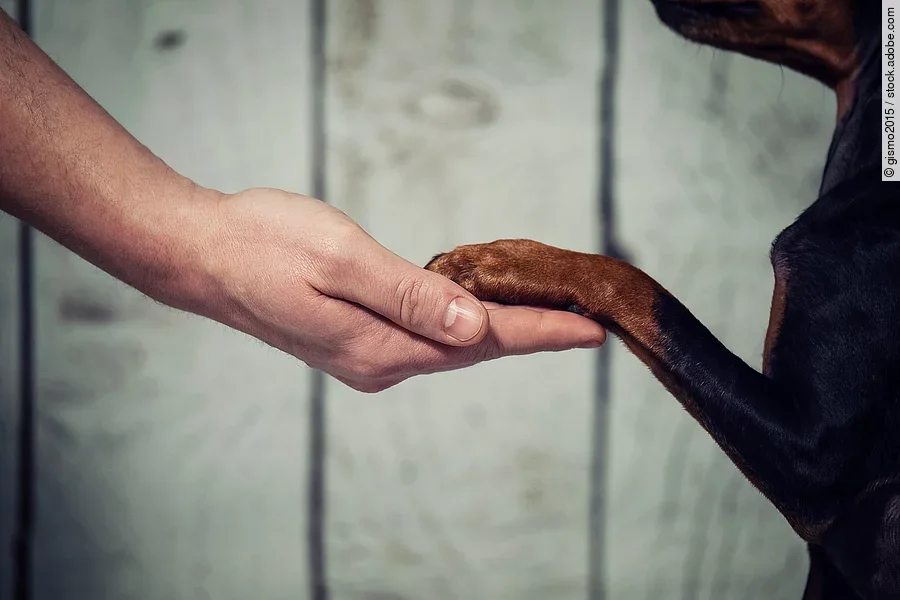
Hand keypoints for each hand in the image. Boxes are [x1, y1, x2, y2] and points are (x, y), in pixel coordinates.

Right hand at [189, 187, 606, 392]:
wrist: (203, 255)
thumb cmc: (265, 245)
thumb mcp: (340, 260)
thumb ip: (409, 296)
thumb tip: (475, 326)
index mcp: (380, 347)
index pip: (482, 342)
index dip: (541, 333)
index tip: (592, 330)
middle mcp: (378, 364)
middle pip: (473, 350)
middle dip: (532, 333)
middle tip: (585, 318)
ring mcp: (365, 358)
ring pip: (450, 345)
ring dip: (500, 330)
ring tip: (548, 315)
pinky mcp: (355, 343)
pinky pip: (425, 338)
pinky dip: (461, 324)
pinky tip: (478, 311)